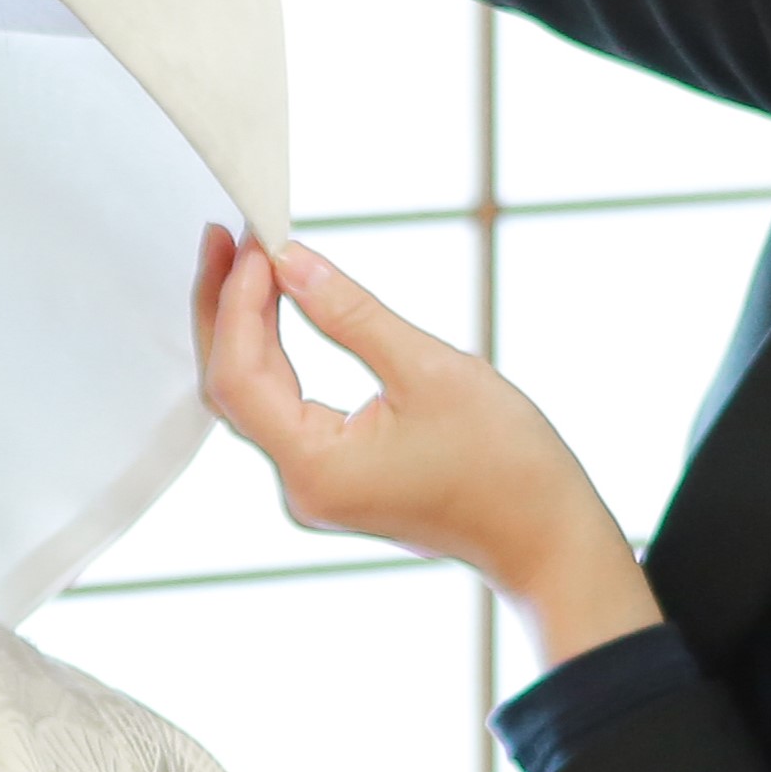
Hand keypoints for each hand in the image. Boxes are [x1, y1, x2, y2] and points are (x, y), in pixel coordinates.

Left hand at [197, 228, 664, 667]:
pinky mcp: (331, 477)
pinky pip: (280, 410)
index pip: (240, 375)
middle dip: (224, 307)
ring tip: (244, 260)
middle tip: (226, 236)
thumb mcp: (429, 369)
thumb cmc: (505, 464)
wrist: (546, 536)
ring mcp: (312, 485)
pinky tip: (272, 311)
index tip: (253, 242)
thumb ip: (350, 314)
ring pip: (250, 398)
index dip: (237, 302)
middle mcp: (299, 484)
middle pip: (231, 387)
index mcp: (314, 466)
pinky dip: (272, 356)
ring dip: (243, 329)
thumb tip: (291, 262)